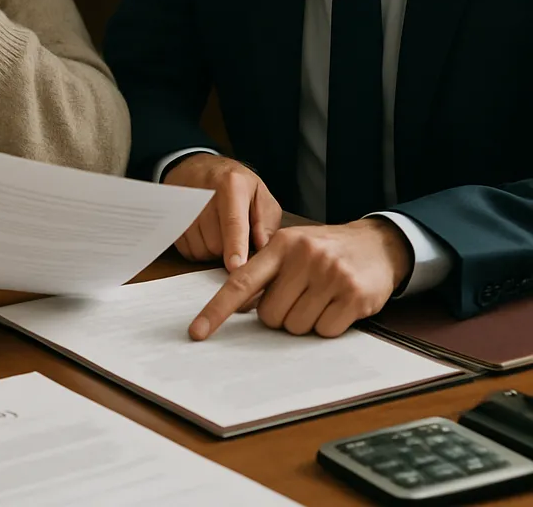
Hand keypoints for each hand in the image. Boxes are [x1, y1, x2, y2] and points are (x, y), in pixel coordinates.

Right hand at [164, 153, 281, 271]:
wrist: (196, 166)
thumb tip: (262, 250)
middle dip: (228, 248)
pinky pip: (187, 251)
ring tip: (218, 230)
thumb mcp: (259, 195)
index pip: (233, 221)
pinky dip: (199, 249)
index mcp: (231, 185)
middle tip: (233, 234)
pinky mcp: (171, 218)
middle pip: (216, 243)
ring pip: (201, 250)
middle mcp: (204, 193)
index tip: (236, 267)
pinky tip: (203, 233)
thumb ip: (266, 223)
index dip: (235, 246)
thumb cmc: (234, 184)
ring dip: (212, 250)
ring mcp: (183, 205)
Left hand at [189, 218, 412, 340]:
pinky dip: (328, 325)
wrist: (377, 244)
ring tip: (320, 297)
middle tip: (299, 296)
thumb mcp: (292, 248)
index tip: (198, 332)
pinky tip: (338, 305)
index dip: (217, 310)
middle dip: (280, 314)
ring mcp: (330, 275)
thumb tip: (238, 306)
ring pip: (297, 326)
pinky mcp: (354, 295)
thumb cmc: (325, 249)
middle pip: (270, 314)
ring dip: (305, 320)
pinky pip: (325, 331)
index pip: (241, 282)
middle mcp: (303, 256)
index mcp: (280, 244)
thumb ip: (265, 273)